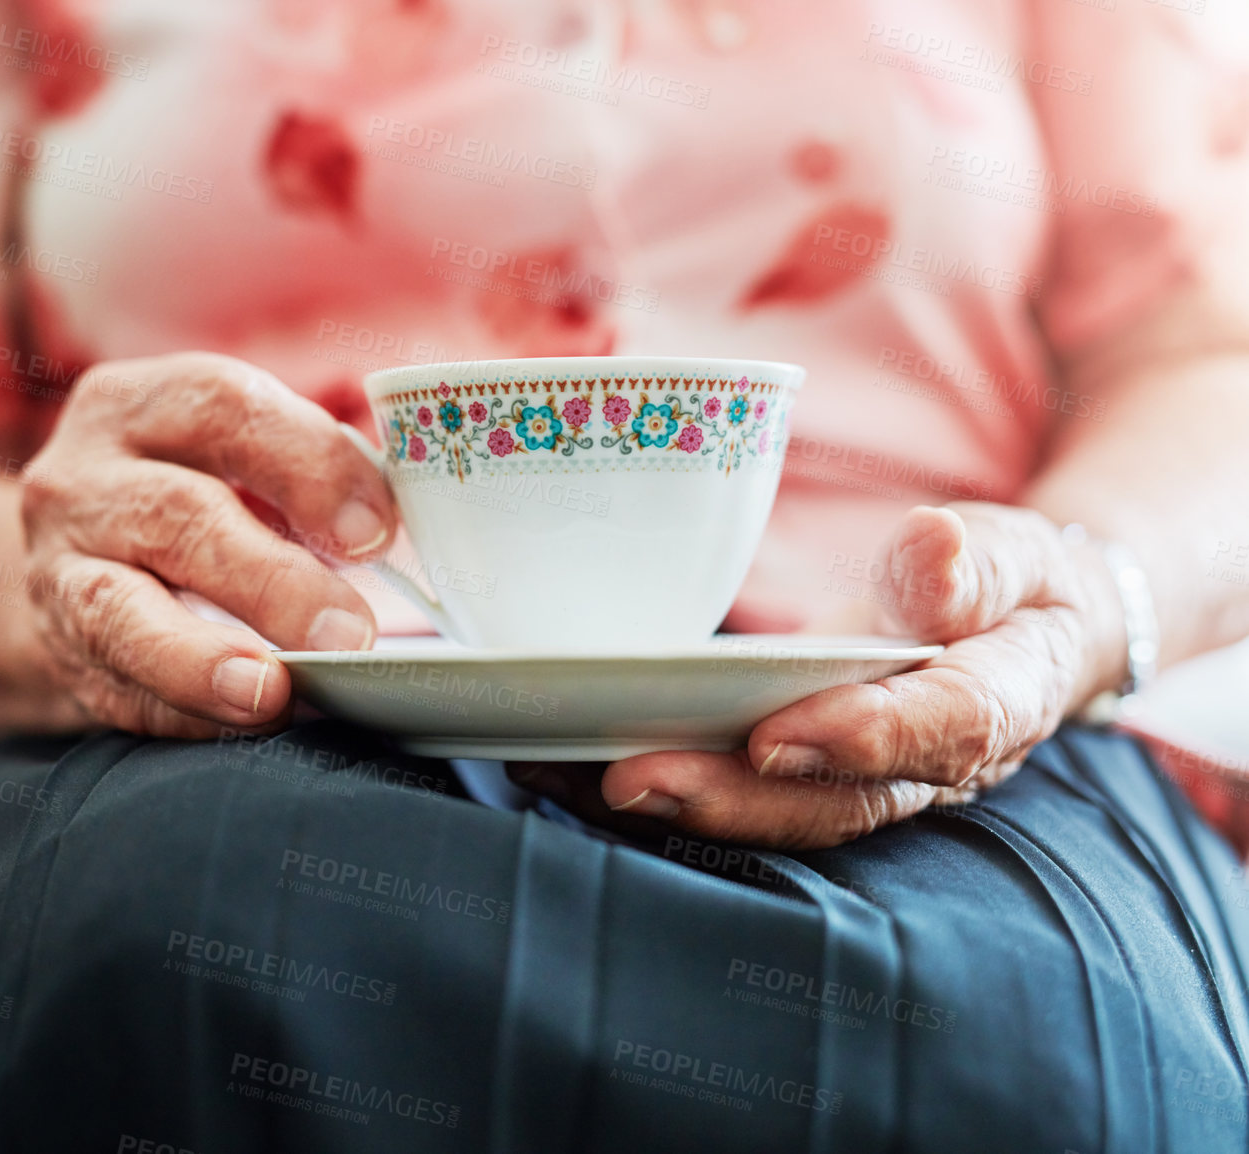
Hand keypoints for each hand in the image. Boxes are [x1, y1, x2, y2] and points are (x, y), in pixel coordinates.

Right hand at [21, 353, 394, 737]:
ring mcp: (56, 571)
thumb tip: (390, 529)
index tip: (376, 531)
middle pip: (177, 514)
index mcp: (139, 406)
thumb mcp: (232, 459)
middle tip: (350, 632)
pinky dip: (186, 711)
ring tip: (272, 692)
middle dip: (271, 579)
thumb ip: (305, 474)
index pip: (222, 407)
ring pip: (117, 610)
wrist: (72, 567)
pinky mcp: (58, 653)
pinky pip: (117, 687)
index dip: (307, 466)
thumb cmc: (189, 502)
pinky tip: (245, 723)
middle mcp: (82, 480)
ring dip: (201, 658)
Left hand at [511, 503, 1127, 848]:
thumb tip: (938, 551)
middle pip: (835, 801)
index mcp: (997, 702)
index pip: (941, 729)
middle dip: (732, 798)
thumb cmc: (1007, 585)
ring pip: (777, 813)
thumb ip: (979, 561)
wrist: (1022, 636)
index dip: (859, 740)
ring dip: (682, 806)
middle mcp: (928, 768)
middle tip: (635, 780)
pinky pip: (739, 797)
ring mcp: (863, 783)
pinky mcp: (806, 776)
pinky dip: (662, 791)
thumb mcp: (1013, 552)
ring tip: (588, 781)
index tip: (776, 735)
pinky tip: (574, 772)